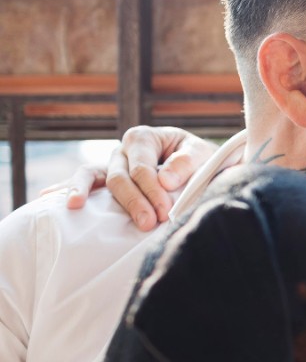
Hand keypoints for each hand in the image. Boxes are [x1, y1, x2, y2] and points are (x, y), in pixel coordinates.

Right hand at [41, 126, 220, 229]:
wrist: (202, 164)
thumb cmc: (201, 159)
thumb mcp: (203, 155)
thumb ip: (187, 163)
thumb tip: (164, 179)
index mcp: (144, 138)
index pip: (142, 167)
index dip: (152, 190)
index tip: (165, 211)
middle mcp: (123, 149)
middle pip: (119, 177)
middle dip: (133, 201)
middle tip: (149, 223)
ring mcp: (112, 164)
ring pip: (94, 177)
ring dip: (86, 193)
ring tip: (75, 206)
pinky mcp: (107, 178)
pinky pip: (85, 181)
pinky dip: (67, 188)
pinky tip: (47, 198)